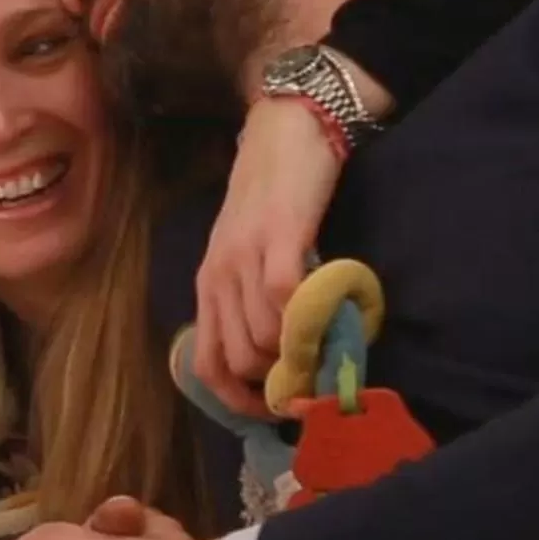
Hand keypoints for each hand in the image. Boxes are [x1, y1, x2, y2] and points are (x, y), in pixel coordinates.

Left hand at [193, 97, 344, 416]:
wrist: (286, 129)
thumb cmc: (273, 194)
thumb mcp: (250, 253)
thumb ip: (257, 299)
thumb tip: (283, 358)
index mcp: (208, 284)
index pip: (208, 365)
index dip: (239, 400)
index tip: (277, 410)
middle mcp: (218, 275)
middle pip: (240, 360)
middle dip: (280, 380)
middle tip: (316, 374)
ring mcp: (245, 256)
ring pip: (263, 338)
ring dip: (300, 353)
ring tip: (329, 344)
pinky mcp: (279, 236)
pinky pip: (286, 298)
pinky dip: (308, 319)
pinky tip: (330, 316)